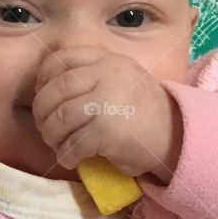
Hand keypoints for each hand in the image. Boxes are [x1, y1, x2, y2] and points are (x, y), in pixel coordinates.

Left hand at [30, 47, 182, 181]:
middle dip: (43, 113)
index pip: (60, 59)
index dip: (43, 78)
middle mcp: (105, 76)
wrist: (175, 135)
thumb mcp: (121, 77)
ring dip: (52, 136)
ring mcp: (105, 102)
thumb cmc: (143, 110)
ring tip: (58, 145)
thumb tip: (48, 87)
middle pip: (55, 91)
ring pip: (59, 118)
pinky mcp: (105, 131)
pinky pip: (72, 144)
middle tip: (46, 128)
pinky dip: (66, 155)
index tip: (43, 95)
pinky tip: (71, 159)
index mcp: (107, 60)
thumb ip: (93, 74)